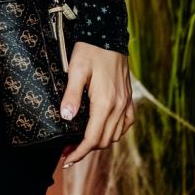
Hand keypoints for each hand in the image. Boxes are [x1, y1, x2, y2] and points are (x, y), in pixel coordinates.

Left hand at [59, 42, 133, 166]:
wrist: (108, 35)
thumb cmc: (90, 51)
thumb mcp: (75, 70)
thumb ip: (71, 95)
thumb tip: (66, 118)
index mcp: (105, 102)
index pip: (92, 138)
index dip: (79, 152)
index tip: (67, 159)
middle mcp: (119, 107)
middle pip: (104, 141)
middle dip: (86, 150)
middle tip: (68, 150)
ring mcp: (126, 104)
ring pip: (115, 135)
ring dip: (99, 142)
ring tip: (81, 142)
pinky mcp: (129, 99)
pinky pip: (125, 124)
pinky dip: (114, 132)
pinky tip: (102, 129)